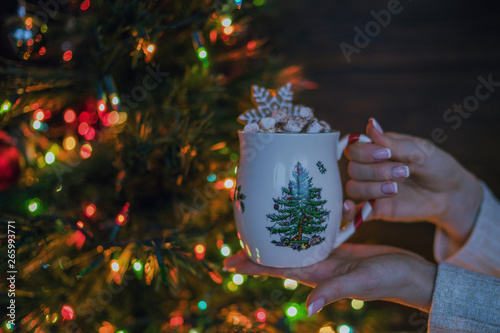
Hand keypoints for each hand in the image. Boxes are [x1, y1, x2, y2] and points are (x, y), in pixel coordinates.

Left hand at [224, 244, 435, 315]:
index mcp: (318, 274)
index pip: (277, 269)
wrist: (412, 274)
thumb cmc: (390, 280)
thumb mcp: (361, 283)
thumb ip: (334, 292)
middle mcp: (319, 265)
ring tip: (262, 224)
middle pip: (281, 256)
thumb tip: (308, 309)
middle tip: (236, 240)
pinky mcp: (343, 246)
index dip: (252, 266)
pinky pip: (320, 233)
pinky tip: (303, 214)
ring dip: (279, 236)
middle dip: (258, 250)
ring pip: (297, 243)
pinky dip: (309, 225)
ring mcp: (330, 256)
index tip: (228, 263)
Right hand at [343, 118, 482, 246]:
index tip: (387, 154)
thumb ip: (391, 142)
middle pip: (353, 169)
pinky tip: (353, 208)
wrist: (451, 193)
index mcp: (376, 150)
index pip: (353, 149)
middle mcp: (369, 169)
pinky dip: (348, 212)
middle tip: (404, 172)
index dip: (364, 153)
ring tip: (396, 189)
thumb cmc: (435, 165)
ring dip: (373, 188)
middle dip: (377, 171)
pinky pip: (354, 214)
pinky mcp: (375, 210)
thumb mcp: (418, 150)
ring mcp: (371, 190)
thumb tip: (370, 123)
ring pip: (353, 189)